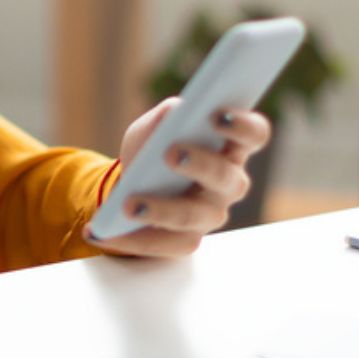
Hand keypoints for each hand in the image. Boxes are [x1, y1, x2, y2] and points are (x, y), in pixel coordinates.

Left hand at [83, 99, 272, 257]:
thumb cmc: (152, 150)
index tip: (216, 114)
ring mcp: (211, 215)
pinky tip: (104, 232)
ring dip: (163, 209)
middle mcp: (229, 183)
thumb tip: (174, 114)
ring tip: (130, 203)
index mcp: (230, 148)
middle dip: (201, 164)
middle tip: (171, 153)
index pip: (254, 134)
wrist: (131, 185)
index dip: (243, 125)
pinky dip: (132, 238)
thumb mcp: (152, 128)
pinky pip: (167, 244)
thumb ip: (166, 117)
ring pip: (196, 215)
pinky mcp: (188, 240)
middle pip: (228, 177)